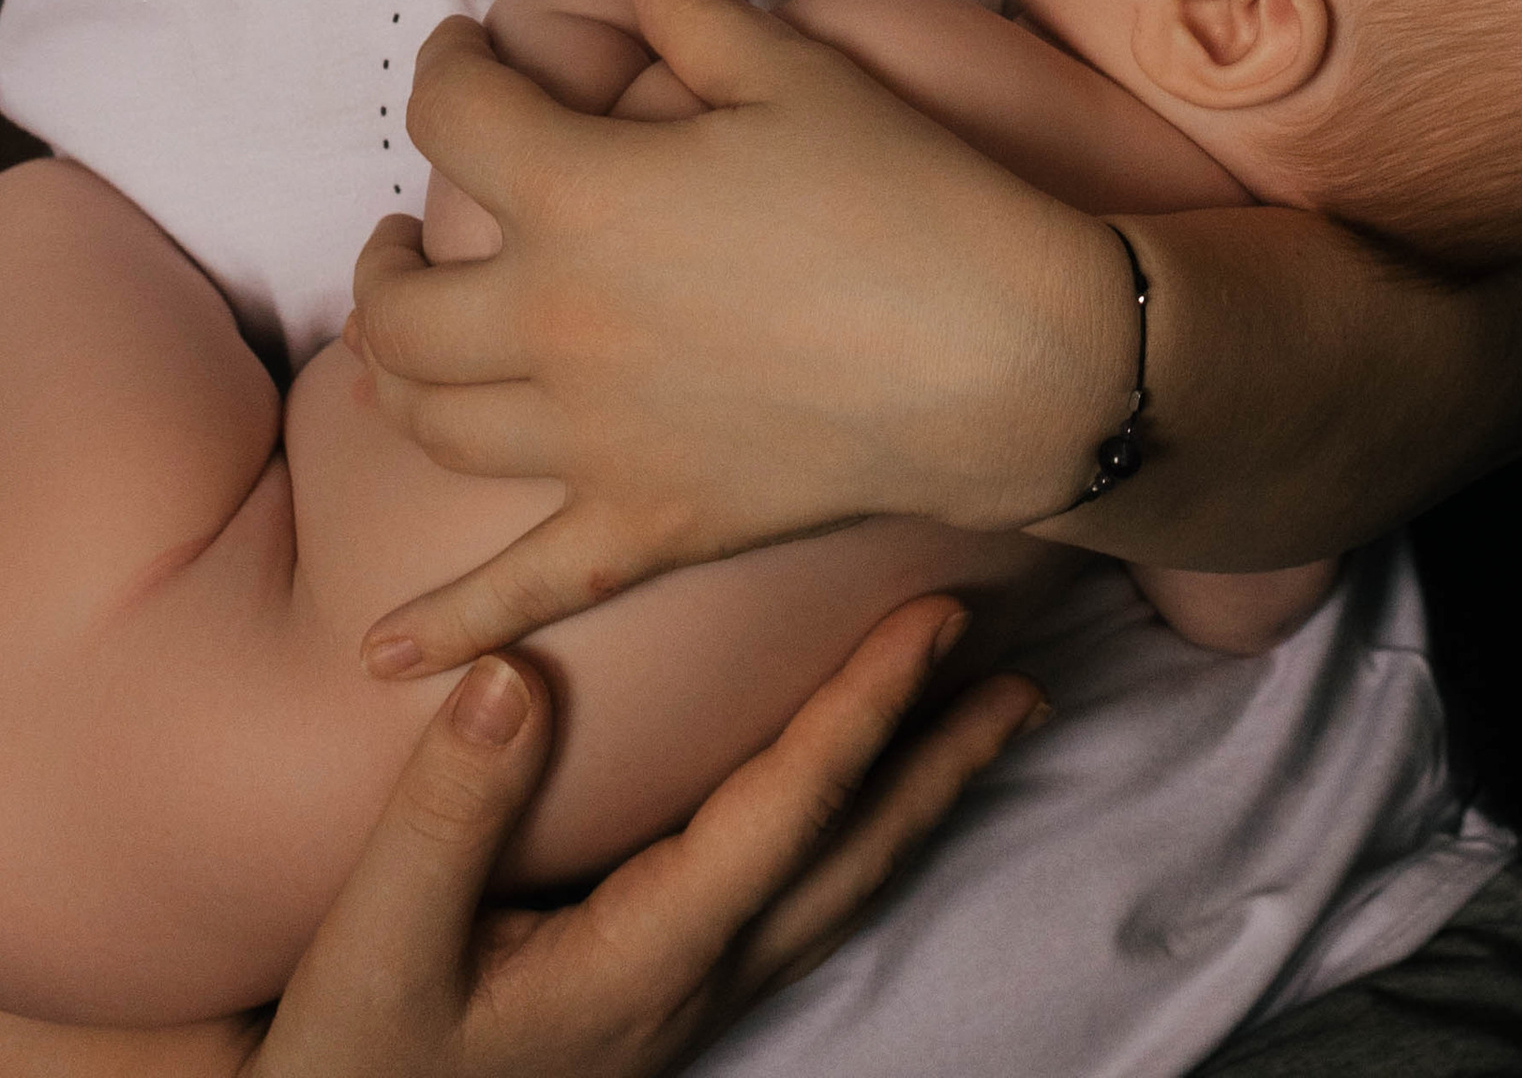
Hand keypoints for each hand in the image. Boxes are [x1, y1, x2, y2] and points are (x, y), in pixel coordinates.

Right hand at [243, 602, 1040, 1077]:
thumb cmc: (357, 1063)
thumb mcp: (376, 949)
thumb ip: (447, 816)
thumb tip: (512, 675)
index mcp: (646, 956)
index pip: (788, 814)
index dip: (866, 712)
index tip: (935, 624)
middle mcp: (692, 978)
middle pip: (854, 859)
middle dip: (943, 764)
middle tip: (1028, 681)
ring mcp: (686, 997)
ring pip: (837, 887)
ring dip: (917, 799)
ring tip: (984, 723)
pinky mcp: (659, 998)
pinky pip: (796, 899)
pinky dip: (854, 832)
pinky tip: (860, 804)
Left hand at [348, 0, 1127, 680]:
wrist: (1004, 354)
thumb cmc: (903, 195)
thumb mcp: (796, 69)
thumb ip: (692, 5)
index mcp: (580, 196)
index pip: (456, 118)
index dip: (447, 69)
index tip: (464, 53)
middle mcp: (555, 324)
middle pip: (402, 299)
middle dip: (387, 251)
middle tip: (410, 223)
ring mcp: (591, 439)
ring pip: (432, 418)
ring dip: (396, 373)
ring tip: (412, 338)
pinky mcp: (646, 522)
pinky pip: (523, 586)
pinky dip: (448, 624)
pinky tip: (383, 652)